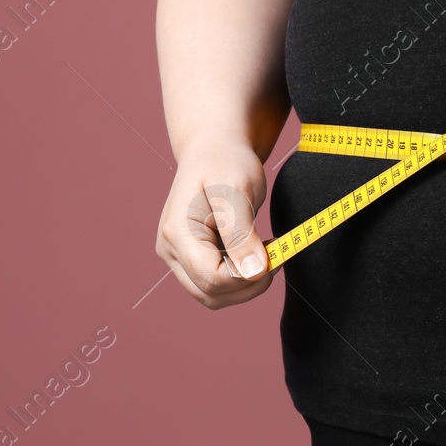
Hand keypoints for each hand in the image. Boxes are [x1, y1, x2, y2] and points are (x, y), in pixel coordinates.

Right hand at [156, 139, 274, 307]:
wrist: (214, 150)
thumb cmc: (224, 162)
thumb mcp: (236, 191)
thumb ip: (242, 234)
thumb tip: (253, 272)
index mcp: (177, 232)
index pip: (211, 278)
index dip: (246, 277)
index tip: (273, 256)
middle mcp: (170, 249)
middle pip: (210, 293)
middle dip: (248, 284)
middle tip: (275, 255)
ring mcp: (178, 257)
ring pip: (213, 295)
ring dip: (245, 284)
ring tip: (266, 252)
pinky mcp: (191, 259)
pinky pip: (216, 284)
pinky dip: (240, 278)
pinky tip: (255, 253)